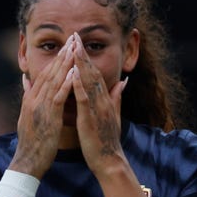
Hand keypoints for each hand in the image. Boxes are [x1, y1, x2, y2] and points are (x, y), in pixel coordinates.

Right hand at [9, 34, 76, 178]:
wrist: (28, 161)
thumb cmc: (32, 142)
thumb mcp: (27, 116)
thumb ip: (28, 96)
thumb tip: (25, 79)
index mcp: (31, 99)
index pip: (44, 74)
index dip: (55, 59)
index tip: (65, 45)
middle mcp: (33, 100)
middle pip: (48, 72)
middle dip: (61, 55)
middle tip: (72, 38)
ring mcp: (39, 107)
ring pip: (53, 81)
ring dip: (64, 64)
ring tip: (74, 48)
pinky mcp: (48, 117)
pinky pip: (57, 97)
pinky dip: (65, 84)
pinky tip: (73, 72)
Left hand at [69, 33, 127, 175]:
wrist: (110, 161)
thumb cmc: (108, 141)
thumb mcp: (114, 116)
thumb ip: (117, 98)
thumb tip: (124, 82)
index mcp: (105, 99)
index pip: (95, 73)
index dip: (87, 57)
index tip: (79, 42)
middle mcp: (103, 100)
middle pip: (92, 72)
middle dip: (82, 53)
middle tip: (74, 35)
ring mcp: (97, 108)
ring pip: (88, 81)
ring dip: (80, 63)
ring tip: (72, 46)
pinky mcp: (90, 118)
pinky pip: (84, 99)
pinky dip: (79, 85)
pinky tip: (73, 73)